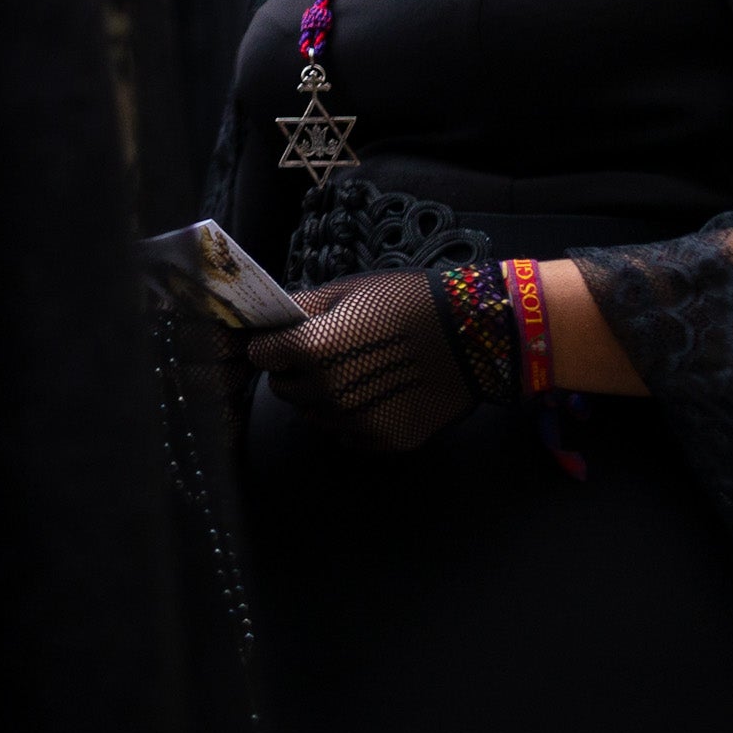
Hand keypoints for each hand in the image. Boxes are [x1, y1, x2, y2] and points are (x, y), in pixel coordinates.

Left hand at [242, 267, 511, 452]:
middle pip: (283, 389)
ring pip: (313, 415)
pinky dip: (353, 418)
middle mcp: (328, 391)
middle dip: (294, 372)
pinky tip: (378, 393)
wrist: (471, 335)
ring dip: (322, 398)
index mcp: (314, 348)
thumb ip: (303, 308)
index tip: (284, 341)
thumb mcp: (349, 291)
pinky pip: (347, 434)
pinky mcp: (383, 440)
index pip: (261, 355)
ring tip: (356, 372)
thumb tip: (271, 320)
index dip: (271, 345)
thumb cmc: (407, 302)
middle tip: (323, 355)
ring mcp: (356, 421)